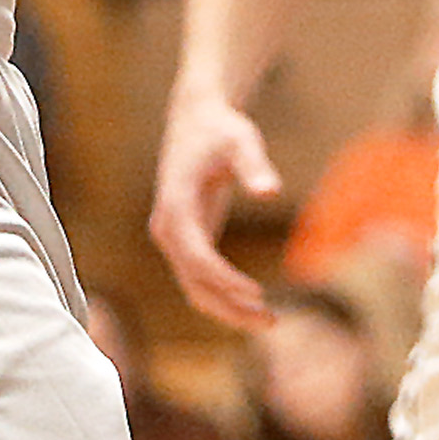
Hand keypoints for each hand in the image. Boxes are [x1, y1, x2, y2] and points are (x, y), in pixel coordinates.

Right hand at [149, 85, 283, 328]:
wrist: (196, 118)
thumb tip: (270, 191)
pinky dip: (223, 295)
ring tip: (269, 321)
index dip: (224, 279)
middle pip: (193, 282)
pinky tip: (253, 303)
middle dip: (229, 306)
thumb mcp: (241, 140)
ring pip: (194, 287)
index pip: (195, 256)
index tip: (256, 294)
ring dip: (227, 308)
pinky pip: (199, 277)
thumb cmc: (220, 127)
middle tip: (271, 321)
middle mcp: (167, 226)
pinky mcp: (186, 239)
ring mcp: (172, 236)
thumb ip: (254, 165)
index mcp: (175, 204)